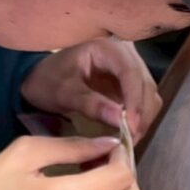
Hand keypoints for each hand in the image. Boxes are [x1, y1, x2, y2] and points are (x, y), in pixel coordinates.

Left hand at [20, 38, 161, 142]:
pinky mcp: (129, 84)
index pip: (131, 73)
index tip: (131, 128)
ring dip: (142, 119)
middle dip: (140, 115)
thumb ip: (90, 104)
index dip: (135, 101)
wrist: (41, 78)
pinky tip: (127, 133)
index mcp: (107, 48)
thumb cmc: (48, 80)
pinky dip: (138, 119)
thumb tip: (120, 120)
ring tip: (127, 140)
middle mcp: (125, 54)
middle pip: (144, 85)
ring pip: (148, 95)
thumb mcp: (64, 92)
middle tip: (129, 141)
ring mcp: (130, 68)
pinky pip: (142, 102)